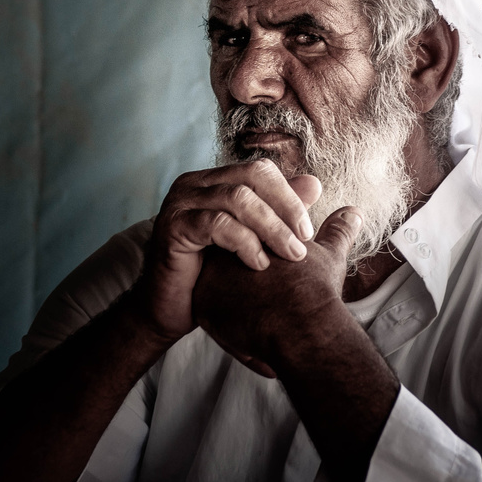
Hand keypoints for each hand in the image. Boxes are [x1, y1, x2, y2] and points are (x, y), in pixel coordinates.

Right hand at [134, 160, 321, 341]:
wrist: (168, 310)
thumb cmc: (209, 277)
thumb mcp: (250, 241)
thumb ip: (277, 212)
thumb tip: (314, 184)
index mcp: (212, 182)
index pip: (260, 171)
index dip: (289, 195)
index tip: (308, 230)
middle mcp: (194, 184)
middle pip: (252, 175)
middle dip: (286, 206)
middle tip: (304, 239)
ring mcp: (180, 202)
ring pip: (238, 197)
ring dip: (271, 227)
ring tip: (290, 255)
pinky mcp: (172, 226)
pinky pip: (217, 223)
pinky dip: (244, 242)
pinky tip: (258, 264)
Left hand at [192, 206, 363, 376]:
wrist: (300, 326)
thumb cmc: (315, 289)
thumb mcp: (329, 256)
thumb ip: (336, 232)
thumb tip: (353, 213)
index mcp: (249, 234)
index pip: (247, 239)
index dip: (269, 257)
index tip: (289, 278)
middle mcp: (222, 251)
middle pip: (228, 266)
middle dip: (251, 283)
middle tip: (277, 299)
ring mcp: (207, 279)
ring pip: (220, 295)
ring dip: (243, 310)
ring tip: (269, 320)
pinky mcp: (201, 308)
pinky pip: (213, 320)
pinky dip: (236, 333)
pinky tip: (257, 338)